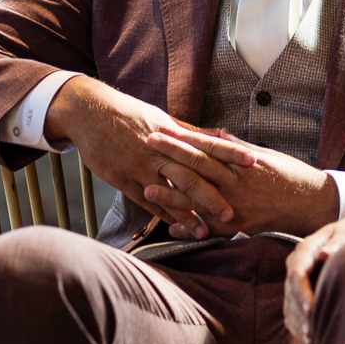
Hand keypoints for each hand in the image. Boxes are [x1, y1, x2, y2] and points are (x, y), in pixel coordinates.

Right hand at [45, 76, 244, 238]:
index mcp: (173, 133)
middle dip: (213, 195)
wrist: (91, 112)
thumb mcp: (162, 118)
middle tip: (233, 213)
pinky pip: (147, 201)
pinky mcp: (124, 179)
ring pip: (170, 193)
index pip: (208, 143)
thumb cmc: (130, 114)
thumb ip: (192, 131)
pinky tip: (176, 227)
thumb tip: (222, 134)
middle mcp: (161, 151)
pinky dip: (162, 214)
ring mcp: (141, 167)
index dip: (231, 153)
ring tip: (205, 231)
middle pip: (192, 174)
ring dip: (189, 214)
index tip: (253, 161)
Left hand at [142, 129, 340, 237]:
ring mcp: (237, 207)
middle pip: (198, 168)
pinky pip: (211, 229)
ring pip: (199, 200)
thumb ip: (240, 147)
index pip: (207, 147)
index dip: (183, 139)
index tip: (163, 130)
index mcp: (243, 164)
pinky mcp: (240, 227)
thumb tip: (217, 133)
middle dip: (171, 156)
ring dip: (172, 195)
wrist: (314, 204)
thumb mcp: (268, 156)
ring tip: (147, 188)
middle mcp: (237, 184)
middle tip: (147, 146)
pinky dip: (192, 229)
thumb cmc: (292, 176)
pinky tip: (172, 229)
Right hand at [284, 212, 344, 342]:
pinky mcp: (298, 294)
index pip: (297, 273)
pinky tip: (312, 341)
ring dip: (300, 324)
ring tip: (313, 341)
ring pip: (290, 306)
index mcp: (305, 249)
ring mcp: (295, 281)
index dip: (302, 294)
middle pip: (291, 293)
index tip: (312, 311)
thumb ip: (339, 242)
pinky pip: (293, 314)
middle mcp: (296, 265)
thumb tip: (325, 254)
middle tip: (313, 334)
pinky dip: (300, 328)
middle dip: (301, 314)